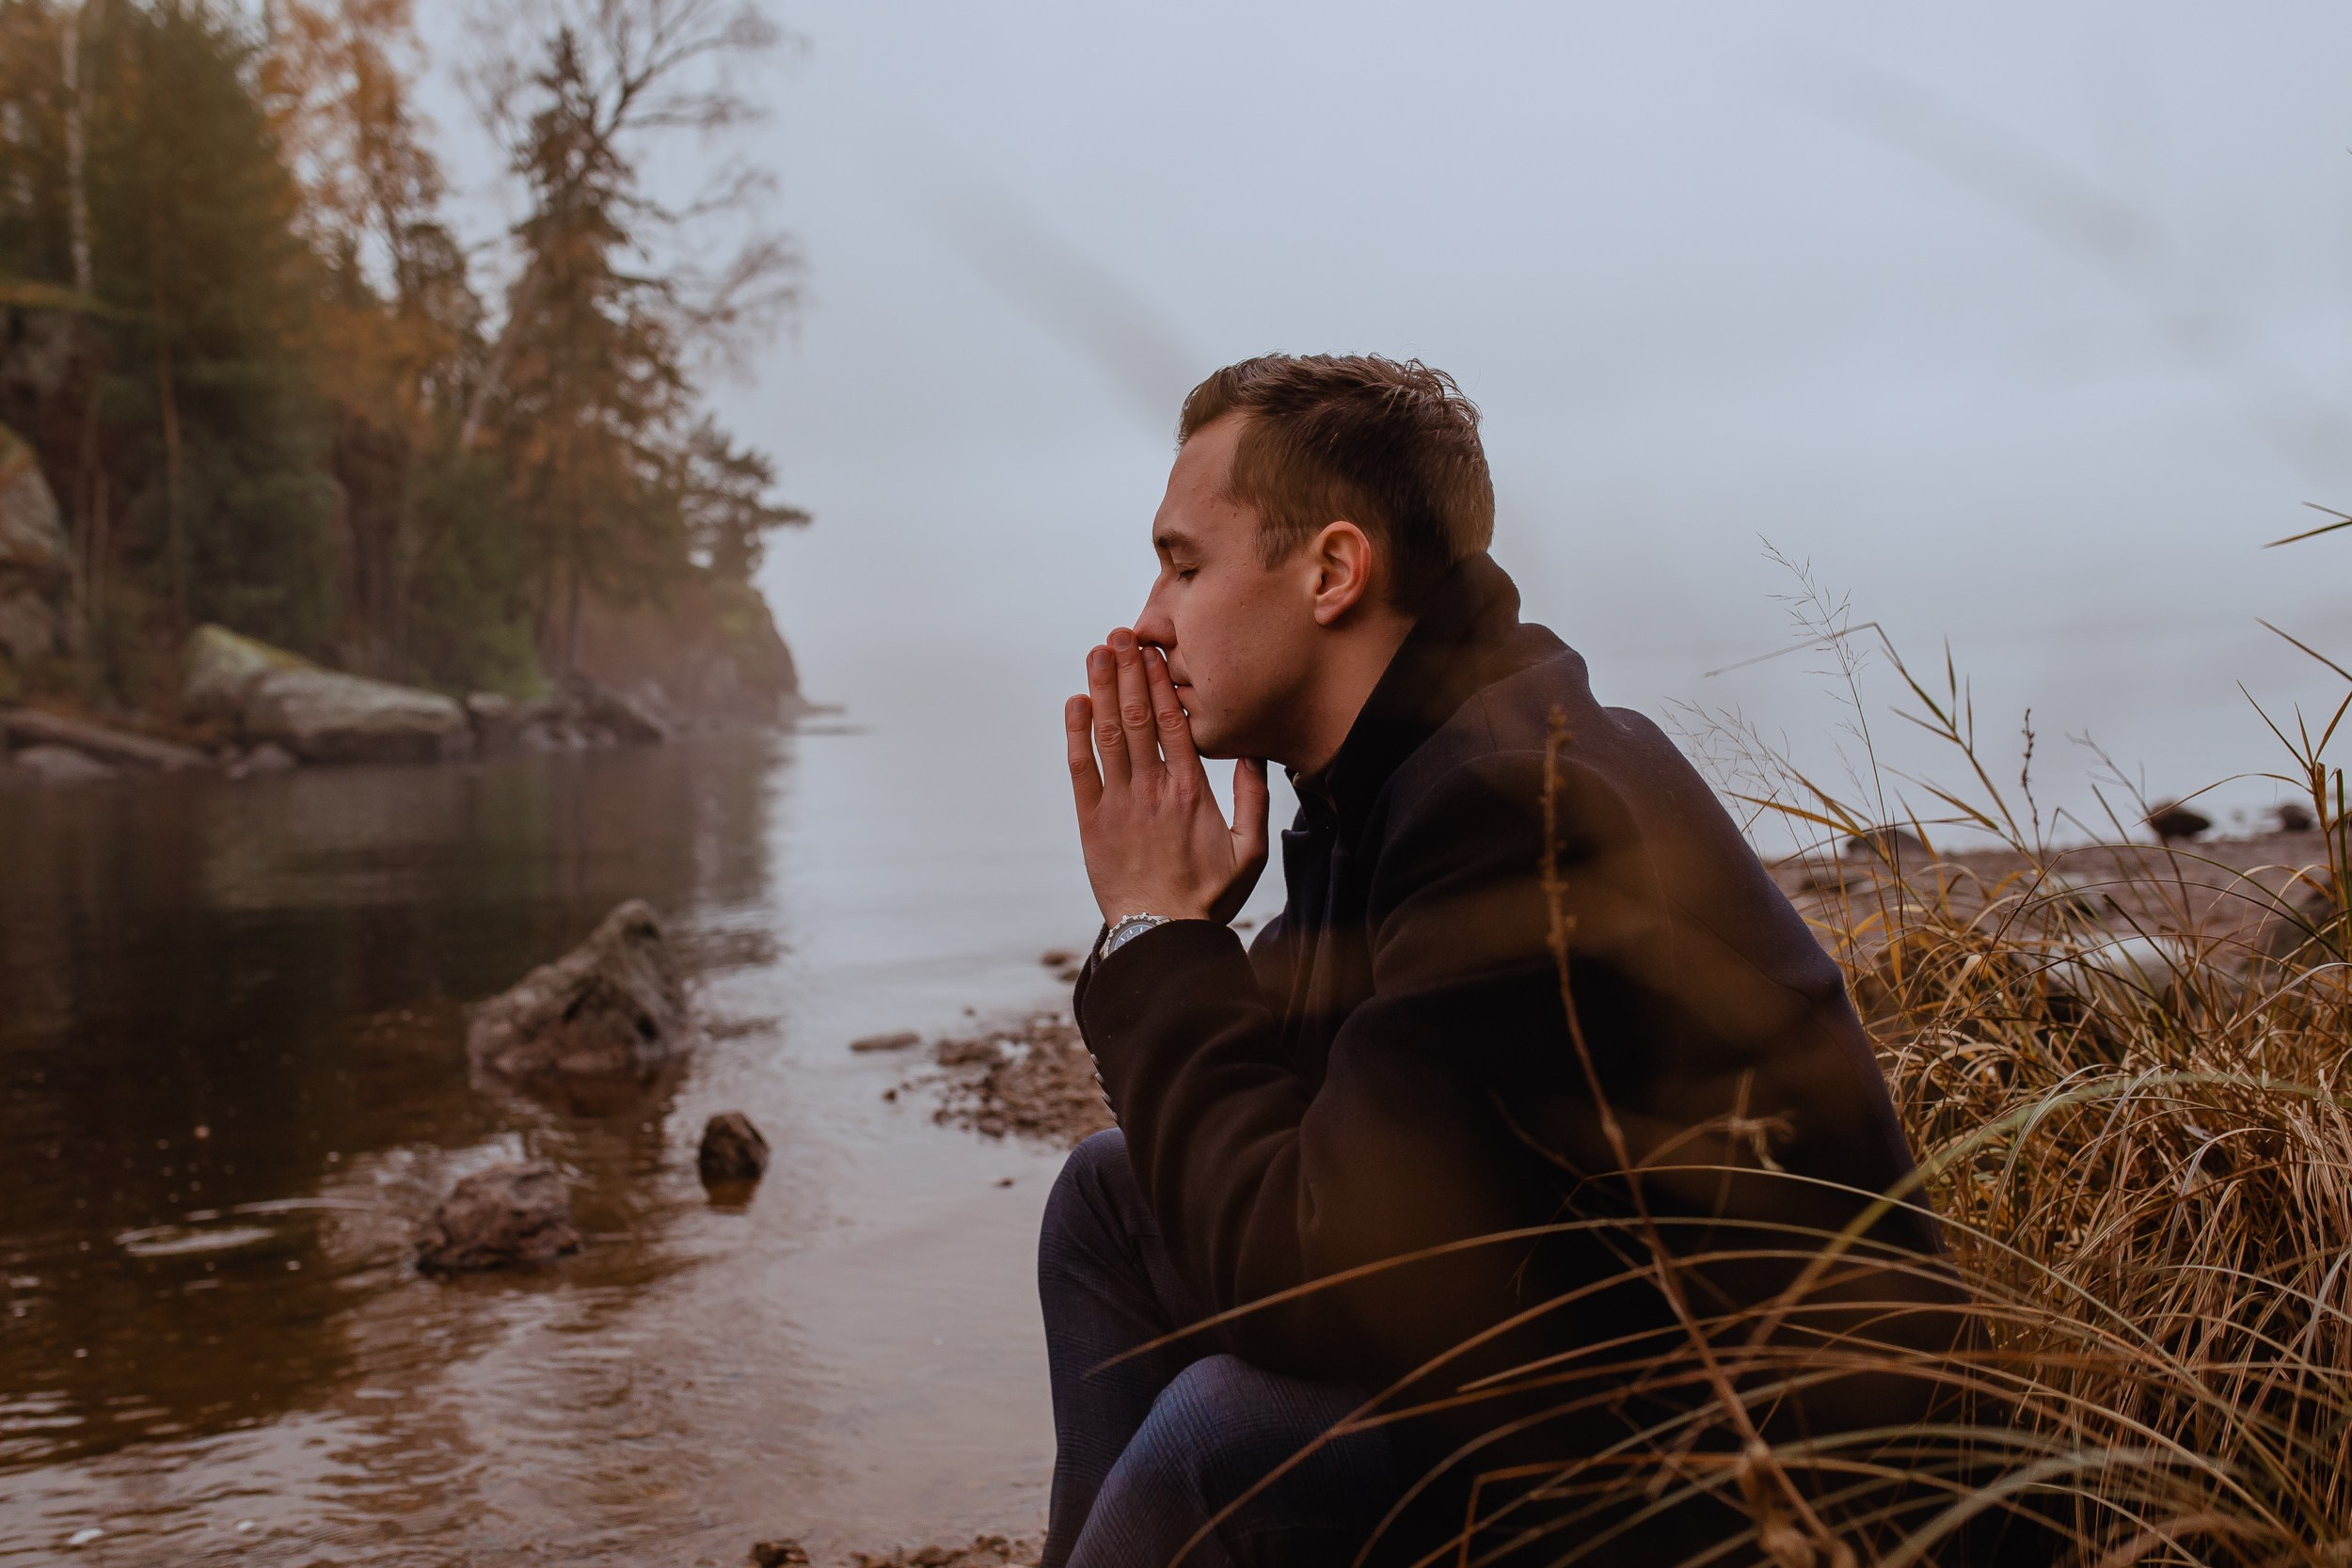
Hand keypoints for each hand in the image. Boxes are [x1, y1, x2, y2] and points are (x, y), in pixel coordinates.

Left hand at [1065, 628, 1269, 925]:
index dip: (1161, 683)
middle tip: (1120, 634)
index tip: (1154, 651)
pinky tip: (1076, 702)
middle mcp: (1153, 789)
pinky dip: (1077, 733)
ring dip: (1102, 690)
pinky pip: (1081, 768)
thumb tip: (1255, 754)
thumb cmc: (1209, 896)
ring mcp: (1119, 803)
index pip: (1174, 723)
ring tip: (1098, 652)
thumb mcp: (1250, 851)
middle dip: (1127, 672)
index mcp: (1191, 791)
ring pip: (1109, 734)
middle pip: (1138, 717)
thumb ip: (1254, 800)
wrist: (1161, 933)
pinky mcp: (1092, 821)